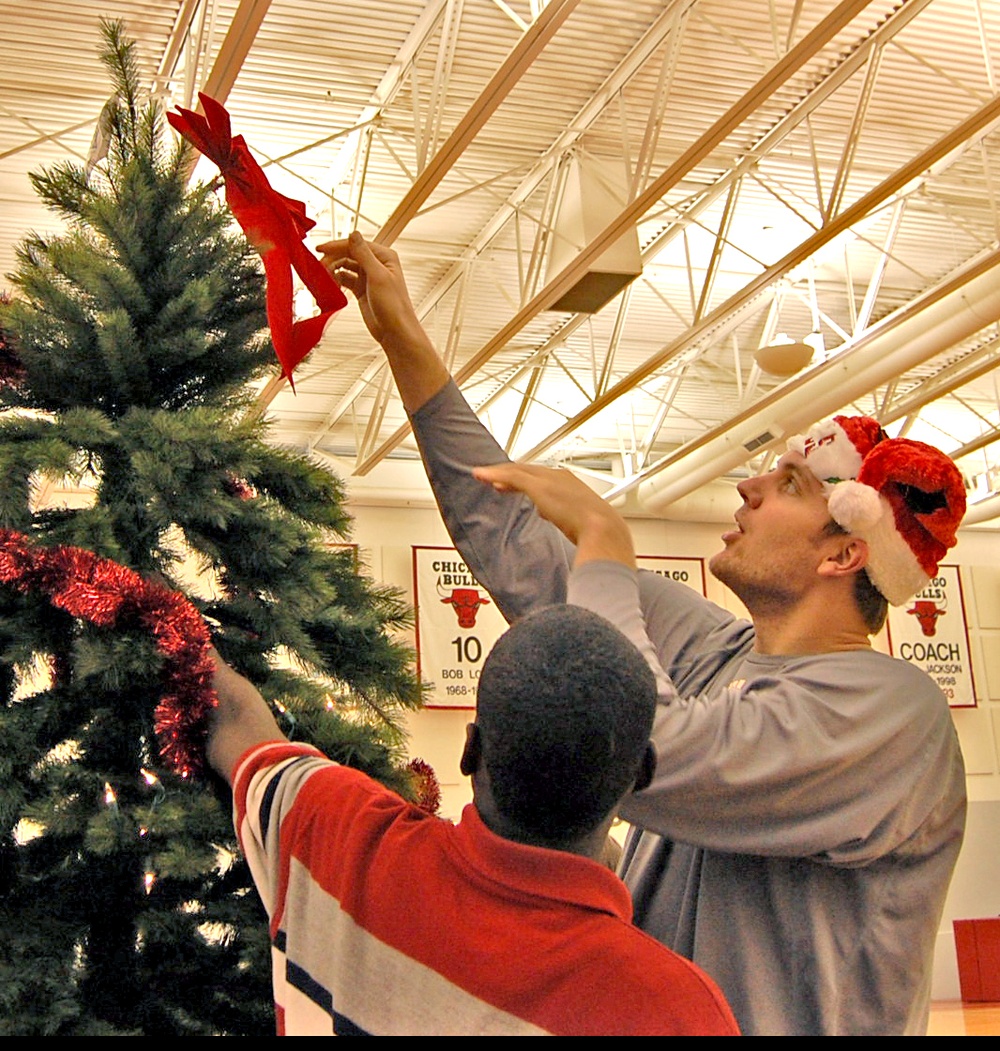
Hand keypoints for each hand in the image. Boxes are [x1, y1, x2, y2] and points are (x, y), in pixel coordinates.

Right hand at [316, 232, 422, 349]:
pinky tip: (330, 285)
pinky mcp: (361, 290)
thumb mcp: (378, 276)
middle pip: (348, 254)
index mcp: (384, 257)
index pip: (356, 244)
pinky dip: (336, 281)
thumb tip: (354, 235)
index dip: (337, 245)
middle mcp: (376, 265)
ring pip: (345, 266)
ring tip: (323, 276)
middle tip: (320, 266)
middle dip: (333, 259)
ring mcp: (368, 277)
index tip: (321, 248)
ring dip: (333, 269)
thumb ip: (364, 254)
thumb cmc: (394, 307)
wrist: (395, 332)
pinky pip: (345, 280)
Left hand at [473, 462, 634, 567]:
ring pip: (517, 471)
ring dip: (498, 473)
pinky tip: (481, 476)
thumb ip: (569, 518)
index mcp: (571, 483)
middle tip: (493, 479)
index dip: (524, 479)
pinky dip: (494, 474)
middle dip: (509, 474)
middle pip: (527, 470)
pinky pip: (511, 477)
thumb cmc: (599, 531)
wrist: (603, 530)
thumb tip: (560, 520)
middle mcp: (559, 476)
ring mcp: (549, 480)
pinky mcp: (538, 486)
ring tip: (483, 476)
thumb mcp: (581, 521)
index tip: (511, 486)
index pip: (541, 477)